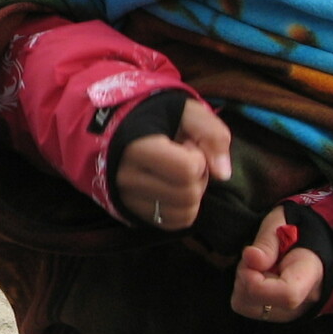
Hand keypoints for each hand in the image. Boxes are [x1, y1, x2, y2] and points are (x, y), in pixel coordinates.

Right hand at [114, 98, 233, 231]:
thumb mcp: (185, 109)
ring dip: (191, 195)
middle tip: (186, 160)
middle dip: (198, 178)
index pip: (187, 170)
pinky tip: (173, 188)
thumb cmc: (151, 114)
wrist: (109, 124)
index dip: (198, 157)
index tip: (186, 144)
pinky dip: (182, 209)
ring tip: (179, 174)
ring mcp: (127, 198)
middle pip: (187, 195)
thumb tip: (223, 174)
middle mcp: (128, 178)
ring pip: (182, 214)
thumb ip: (212, 133)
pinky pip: (171, 224)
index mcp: (137, 147)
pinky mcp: (130, 211)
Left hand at [231, 207, 324, 322]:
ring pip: (244, 305)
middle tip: (256, 256)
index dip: (257, 279)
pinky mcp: (273, 316)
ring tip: (257, 265)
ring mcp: (288, 314)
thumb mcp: (282, 224)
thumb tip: (251, 257)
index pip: (287, 294)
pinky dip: (243, 288)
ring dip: (241, 281)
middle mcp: (302, 302)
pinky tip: (256, 275)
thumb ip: (267, 242)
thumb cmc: (296, 232)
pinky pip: (244, 306)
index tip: (252, 257)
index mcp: (310, 275)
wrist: (310, 247)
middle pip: (256, 302)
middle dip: (245, 274)